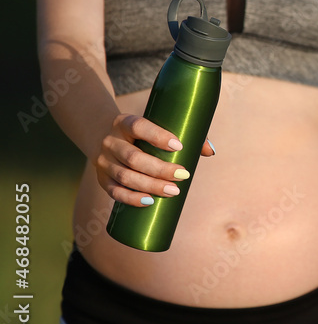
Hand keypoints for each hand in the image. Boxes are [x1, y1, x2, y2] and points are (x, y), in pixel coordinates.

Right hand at [93, 113, 215, 206]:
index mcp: (124, 123)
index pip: (138, 127)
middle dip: (160, 169)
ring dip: (150, 186)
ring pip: (125, 176)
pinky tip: (149, 201)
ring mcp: (104, 161)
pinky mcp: (102, 179)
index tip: (180, 146)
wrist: (101, 134)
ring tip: (173, 191)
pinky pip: (114, 192)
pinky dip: (131, 198)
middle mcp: (111, 141)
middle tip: (183, 175)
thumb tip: (210, 151)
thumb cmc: (141, 132)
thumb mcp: (155, 125)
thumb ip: (185, 133)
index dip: (158, 136)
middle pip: (133, 157)